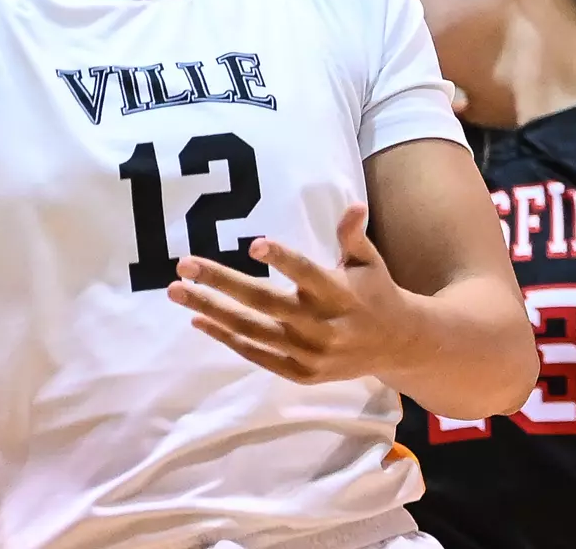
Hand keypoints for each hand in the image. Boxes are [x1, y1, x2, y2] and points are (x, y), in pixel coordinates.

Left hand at [167, 204, 417, 384]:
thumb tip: (352, 204)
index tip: (254, 245)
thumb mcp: (368, 261)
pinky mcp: (300, 372)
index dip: (282, 260)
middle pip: (263, 302)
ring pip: (251, 330)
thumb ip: (353, 235)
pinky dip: (226, 338)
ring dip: (210, 311)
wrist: (397, 346)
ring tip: (177, 292)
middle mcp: (320, 324)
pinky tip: (198, 320)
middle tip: (184, 265)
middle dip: (220, 282)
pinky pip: (256, 354)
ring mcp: (308, 352)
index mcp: (338, 293)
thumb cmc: (374, 292)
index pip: (306, 273)